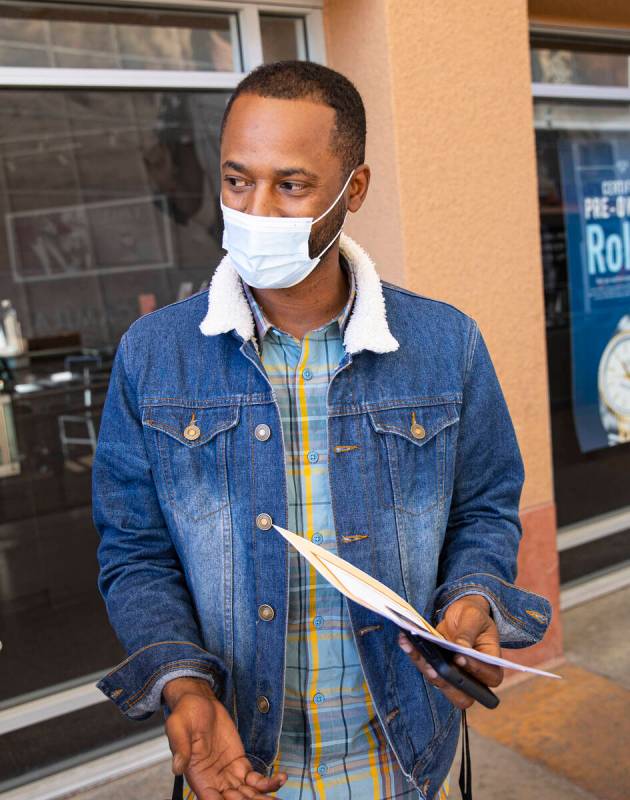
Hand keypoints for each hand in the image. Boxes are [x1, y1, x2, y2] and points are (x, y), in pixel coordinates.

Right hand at [163, 677, 286, 798]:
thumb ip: (180, 747)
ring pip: (247, 794)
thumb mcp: (178, 727)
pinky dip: (268, 782)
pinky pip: (256, 779)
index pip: (210, 799)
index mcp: (197, 776)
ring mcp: (229, 774)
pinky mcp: (241, 764)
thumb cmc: (185, 714)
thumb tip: (177, 767)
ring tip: (276, 799)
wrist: (200, 702)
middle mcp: (214, 781)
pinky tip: (281, 779)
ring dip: (261, 797)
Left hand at [398, 594, 503, 709]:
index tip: (460, 657)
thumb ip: (468, 632)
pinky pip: (425, 667)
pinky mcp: (437, 668)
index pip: (489, 677)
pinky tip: (406, 640)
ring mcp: (453, 675)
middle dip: (446, 682)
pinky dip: (414, 654)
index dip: (476, 670)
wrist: (460, 614)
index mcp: (492, 666)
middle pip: (463, 695)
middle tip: (433, 667)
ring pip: (439, 682)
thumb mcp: (474, 617)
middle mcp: (473, 678)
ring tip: (413, 646)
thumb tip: (461, 647)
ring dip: (424, 666)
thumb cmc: (473, 617)